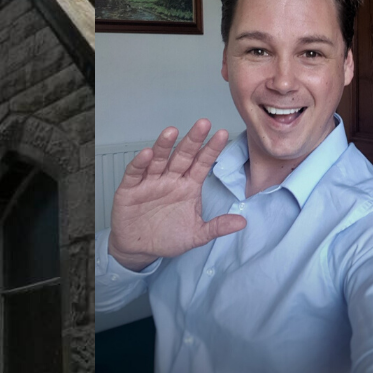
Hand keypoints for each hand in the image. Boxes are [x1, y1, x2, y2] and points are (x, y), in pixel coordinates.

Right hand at [108, 118, 246, 270]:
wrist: (139, 249)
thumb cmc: (167, 237)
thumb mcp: (196, 234)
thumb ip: (217, 227)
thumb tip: (243, 222)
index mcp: (187, 186)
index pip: (202, 164)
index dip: (211, 150)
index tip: (223, 134)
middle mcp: (170, 179)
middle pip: (182, 156)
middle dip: (192, 140)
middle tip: (203, 124)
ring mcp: (150, 182)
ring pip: (158, 159)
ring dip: (164, 145)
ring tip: (172, 131)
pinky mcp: (130, 189)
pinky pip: (135, 173)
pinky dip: (140, 163)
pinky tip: (146, 153)